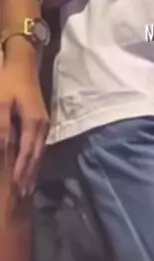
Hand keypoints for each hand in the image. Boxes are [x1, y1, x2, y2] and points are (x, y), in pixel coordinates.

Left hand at [0, 55, 48, 195]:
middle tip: (21, 197)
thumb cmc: (8, 82)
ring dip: (32, 170)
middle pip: (36, 156)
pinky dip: (33, 159)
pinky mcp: (40, 121)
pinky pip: (38, 145)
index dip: (20, 172)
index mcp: (33, 123)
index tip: (14, 190)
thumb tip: (3, 151)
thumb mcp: (1, 104)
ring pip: (39, 152)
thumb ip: (3, 128)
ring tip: (26, 188)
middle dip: (28, 176)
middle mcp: (42, 126)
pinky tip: (29, 166)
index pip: (27, 154)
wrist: (22, 63)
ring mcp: (43, 123)